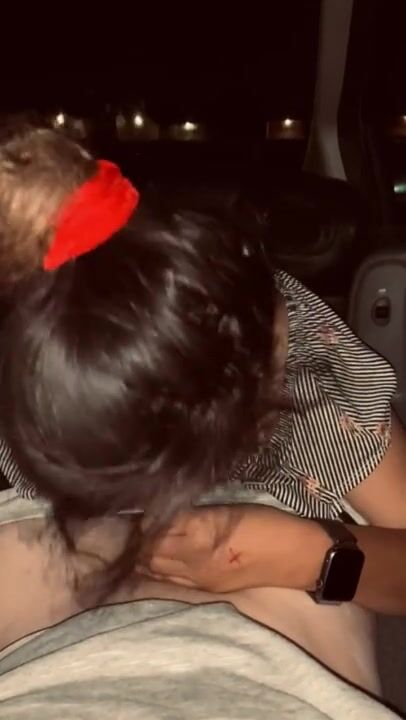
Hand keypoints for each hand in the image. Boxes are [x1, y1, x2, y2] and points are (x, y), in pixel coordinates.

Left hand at [138, 504, 327, 592]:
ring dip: (145, 553)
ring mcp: (201, 580)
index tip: (135, 504)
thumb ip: (194, 513)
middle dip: (138, 537)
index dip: (144, 517)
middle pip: (150, 552)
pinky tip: (155, 557)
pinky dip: (159, 567)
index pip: (157, 528)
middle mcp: (196, 562)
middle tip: (133, 520)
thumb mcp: (230, 510)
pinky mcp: (208, 589)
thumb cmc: (268, 524)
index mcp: (202, 535)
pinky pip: (172, 580)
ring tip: (139, 538)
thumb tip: (163, 510)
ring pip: (156, 569)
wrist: (299, 557)